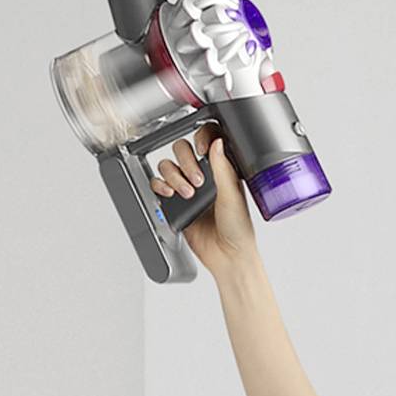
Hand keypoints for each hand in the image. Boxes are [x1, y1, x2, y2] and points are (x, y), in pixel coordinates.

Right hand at [147, 127, 256, 270]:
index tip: (202, 150)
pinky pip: (158, 185)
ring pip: (168, 166)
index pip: (206, 141)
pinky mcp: (175, 204)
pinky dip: (159, 186)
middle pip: (182, 150)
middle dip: (185, 162)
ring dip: (174, 176)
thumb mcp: (232, 195)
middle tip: (197, 181)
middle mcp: (204, 176)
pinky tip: (169, 194)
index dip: (200, 139)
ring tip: (187, 193)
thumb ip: (222, 167)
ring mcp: (188, 188)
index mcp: (222, 169)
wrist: (227, 256)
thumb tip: (217, 142)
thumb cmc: (238, 229)